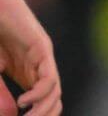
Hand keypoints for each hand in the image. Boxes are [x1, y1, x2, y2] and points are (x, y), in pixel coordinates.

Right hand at [0, 0, 59, 114]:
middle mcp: (39, 67)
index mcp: (27, 73)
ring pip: (54, 90)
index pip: (43, 101)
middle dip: (44, 115)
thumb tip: (12, 114)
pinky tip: (25, 101)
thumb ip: (0, 91)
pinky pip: (48, 75)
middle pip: (53, 99)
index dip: (39, 115)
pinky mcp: (41, 47)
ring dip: (44, 109)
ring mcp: (42, 57)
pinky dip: (40, 92)